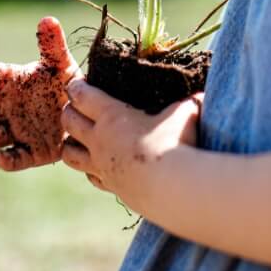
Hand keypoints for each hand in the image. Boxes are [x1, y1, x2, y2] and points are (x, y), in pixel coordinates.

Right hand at [0, 16, 81, 170]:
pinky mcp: (30, 152)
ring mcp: (15, 130)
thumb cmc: (66, 84)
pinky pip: (14, 158)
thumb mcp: (61, 64)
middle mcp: (6, 107)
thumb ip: (52, 45)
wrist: (86, 114)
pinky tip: (3, 158)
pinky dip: (7, 160)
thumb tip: (48, 19)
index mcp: (11, 82)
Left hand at [61, 78, 202, 206]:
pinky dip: (88, 169)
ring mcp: (102, 166)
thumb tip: (202, 93)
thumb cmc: (176, 142)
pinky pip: (90, 177)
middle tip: (74, 105)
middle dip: (68, 111)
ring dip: (69, 143)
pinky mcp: (112, 187)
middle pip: (69, 122)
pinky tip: (98, 165)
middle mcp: (100, 140)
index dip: (77, 87)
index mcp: (113, 115)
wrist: (173, 188)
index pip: (83, 96)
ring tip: (77, 137)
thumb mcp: (185, 111)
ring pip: (69, 154)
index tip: (76, 82)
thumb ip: (188, 101)